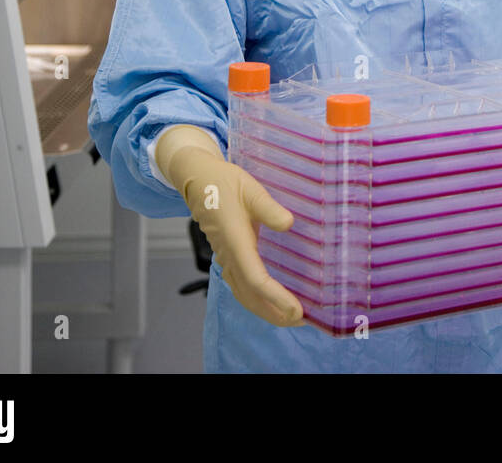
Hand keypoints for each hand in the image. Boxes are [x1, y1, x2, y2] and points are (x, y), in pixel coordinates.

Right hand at [156, 125, 303, 325]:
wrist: (198, 180)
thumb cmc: (225, 183)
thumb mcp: (251, 190)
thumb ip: (269, 209)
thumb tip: (289, 224)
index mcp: (236, 243)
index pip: (257, 280)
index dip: (277, 298)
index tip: (298, 310)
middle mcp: (229, 257)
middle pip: (251, 296)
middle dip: (275, 312)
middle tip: (303, 320)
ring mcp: (226, 259)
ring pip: (244, 295)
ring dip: (266, 310)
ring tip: (291, 317)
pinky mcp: (227, 257)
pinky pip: (240, 287)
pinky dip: (257, 300)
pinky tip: (271, 302)